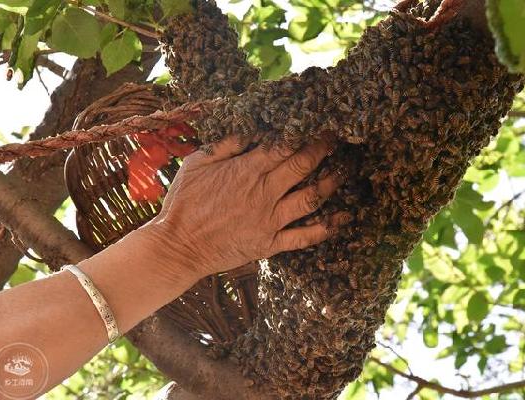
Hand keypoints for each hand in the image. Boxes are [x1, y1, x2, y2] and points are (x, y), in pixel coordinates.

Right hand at [139, 134, 349, 280]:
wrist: (179, 246)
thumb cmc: (184, 203)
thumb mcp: (197, 164)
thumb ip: (226, 145)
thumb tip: (251, 128)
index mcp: (246, 170)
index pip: (284, 146)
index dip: (304, 133)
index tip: (318, 123)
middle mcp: (264, 193)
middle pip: (303, 166)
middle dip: (323, 149)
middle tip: (337, 139)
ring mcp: (270, 220)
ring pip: (311, 198)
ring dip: (331, 183)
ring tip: (344, 171)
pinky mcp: (270, 243)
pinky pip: (304, 236)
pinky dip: (325, 228)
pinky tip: (342, 218)